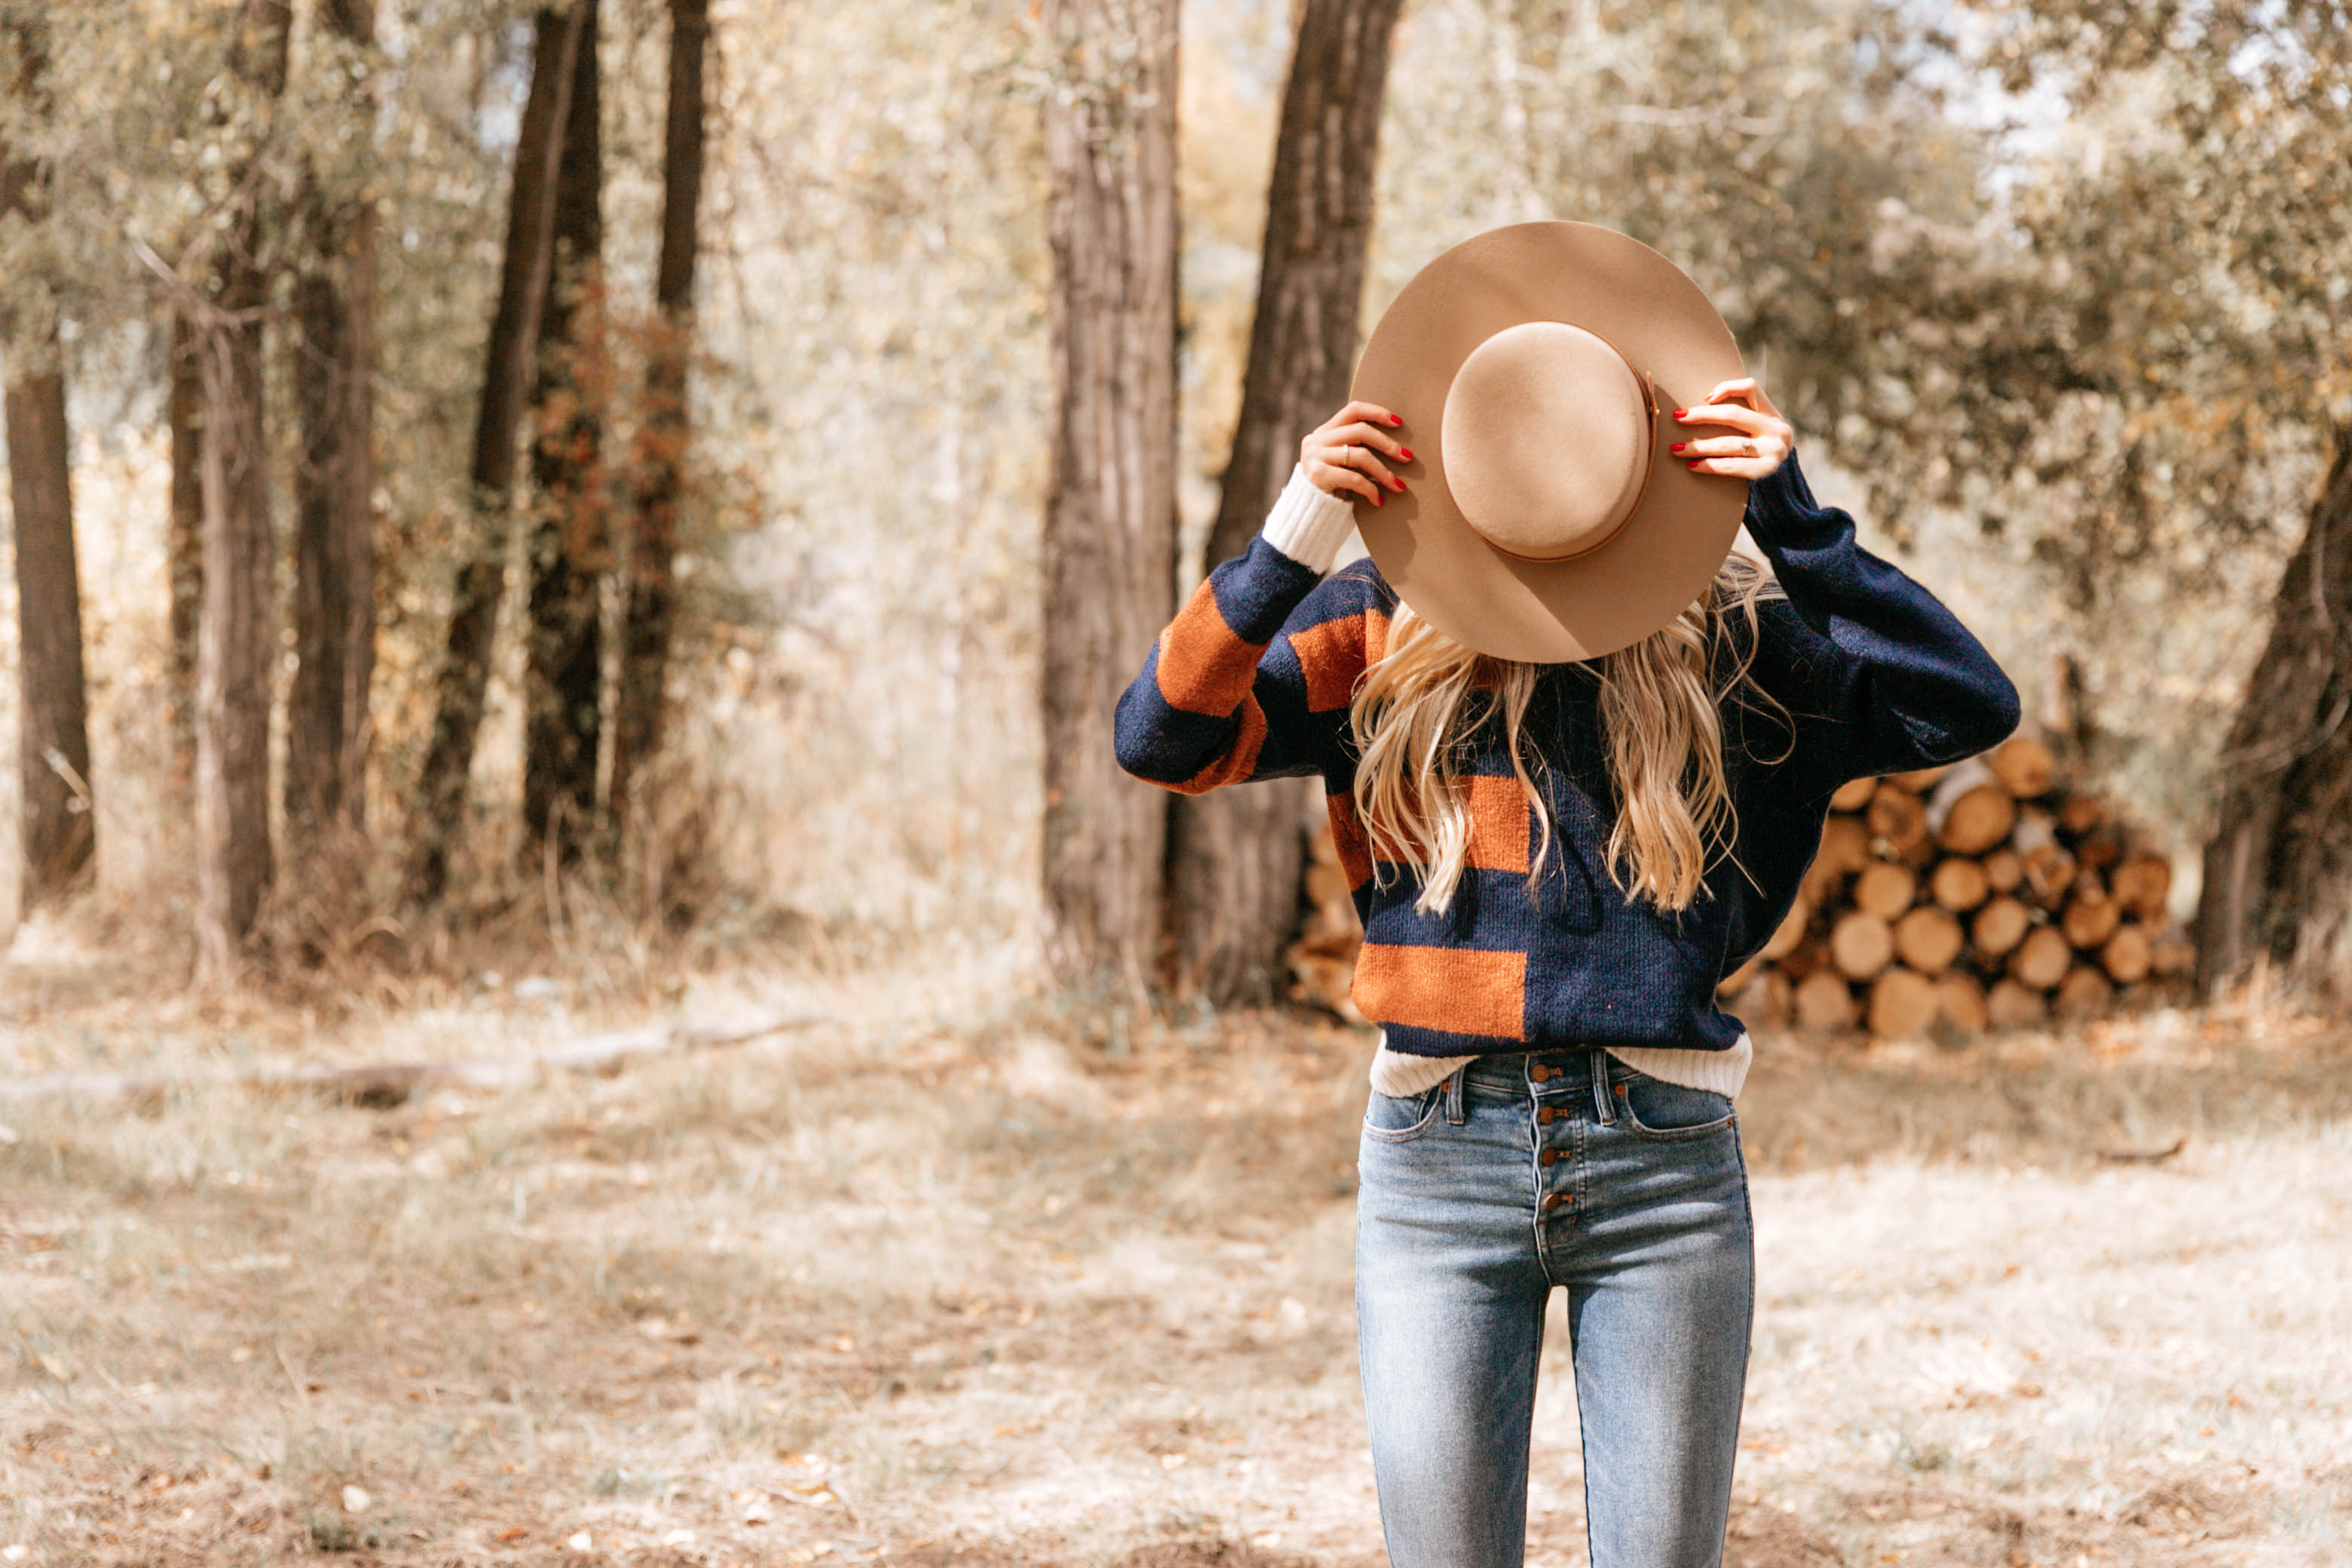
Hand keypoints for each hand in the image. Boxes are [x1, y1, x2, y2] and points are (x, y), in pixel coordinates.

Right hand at [1302, 400, 1411, 506]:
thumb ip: (1352, 446)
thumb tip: (1394, 444)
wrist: (1305, 511)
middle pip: (1360, 431)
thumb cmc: (1330, 485)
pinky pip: (1354, 478)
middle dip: (1387, 444)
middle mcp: (1317, 440)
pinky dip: (1371, 489)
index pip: (1353, 410)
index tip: (1399, 422)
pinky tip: (1378, 499)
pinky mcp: (1318, 476)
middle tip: (1407, 457)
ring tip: (1399, 486)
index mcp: (1324, 431)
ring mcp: (1316, 456)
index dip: (1377, 413)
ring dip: (1384, 472)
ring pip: (1360, 456)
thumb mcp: (1337, 460)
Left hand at [1670, 377, 1792, 478]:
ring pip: (1727, 443)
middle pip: (1733, 415)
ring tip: (1676, 448)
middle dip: (1701, 415)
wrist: (1782, 491)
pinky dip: (1709, 465)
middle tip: (1678, 418)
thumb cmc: (1761, 457)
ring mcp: (1774, 451)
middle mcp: (1777, 430)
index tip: (1706, 398)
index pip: (1750, 388)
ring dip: (1697, 446)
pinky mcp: (1766, 471)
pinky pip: (1730, 465)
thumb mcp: (1760, 433)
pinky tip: (1693, 466)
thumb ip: (1744, 420)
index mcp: (1773, 415)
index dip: (1726, 388)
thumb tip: (1705, 403)